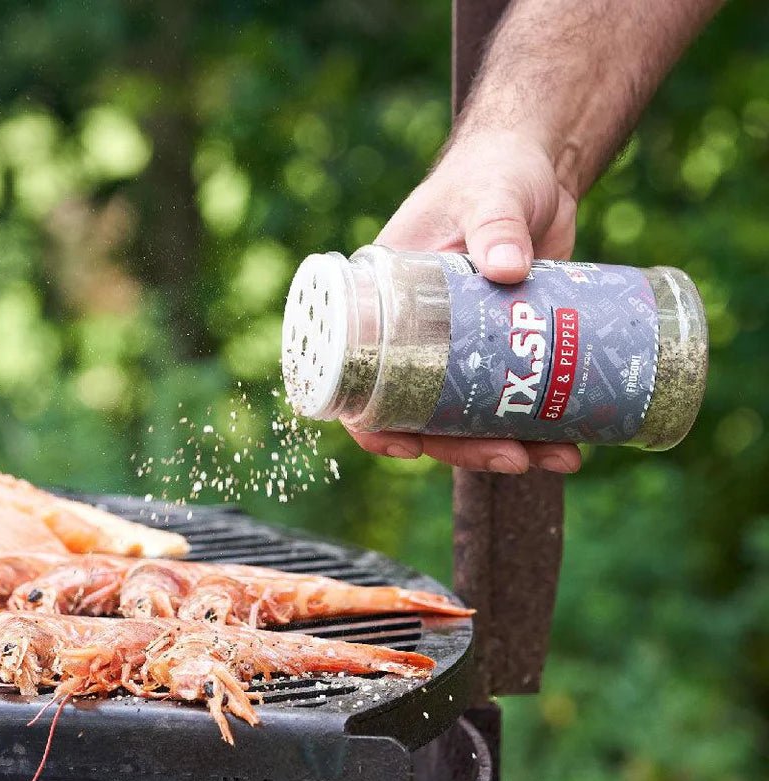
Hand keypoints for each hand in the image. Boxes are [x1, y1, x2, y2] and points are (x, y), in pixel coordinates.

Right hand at [347, 128, 581, 474]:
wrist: (540, 170)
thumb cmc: (494, 172)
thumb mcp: (491, 195)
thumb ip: (496, 222)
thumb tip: (507, 269)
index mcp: (386, 304)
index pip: (361, 378)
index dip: (375, 424)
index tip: (407, 447)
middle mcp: (416, 335)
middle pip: (424, 413)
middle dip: (465, 446)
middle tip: (513, 458)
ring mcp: (461, 348)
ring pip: (470, 417)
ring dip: (509, 445)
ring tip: (560, 458)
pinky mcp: (503, 349)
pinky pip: (509, 399)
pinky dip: (537, 425)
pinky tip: (572, 442)